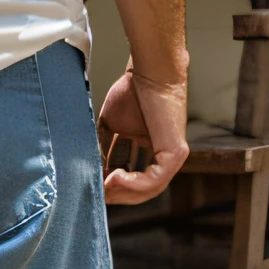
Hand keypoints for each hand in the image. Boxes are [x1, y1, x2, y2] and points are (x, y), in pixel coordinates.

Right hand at [98, 68, 187, 204]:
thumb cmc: (131, 91)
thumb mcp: (110, 125)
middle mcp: (161, 155)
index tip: (93, 187)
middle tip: (97, 195)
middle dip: (116, 193)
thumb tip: (94, 168)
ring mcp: (170, 157)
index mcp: (148, 148)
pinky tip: (114, 178)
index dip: (112, 184)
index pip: (130, 175)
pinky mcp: (175, 154)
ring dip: (123, 192)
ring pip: (148, 189)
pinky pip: (155, 178)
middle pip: (139, 186)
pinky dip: (134, 183)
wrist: (148, 74)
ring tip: (104, 187)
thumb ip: (104, 145)